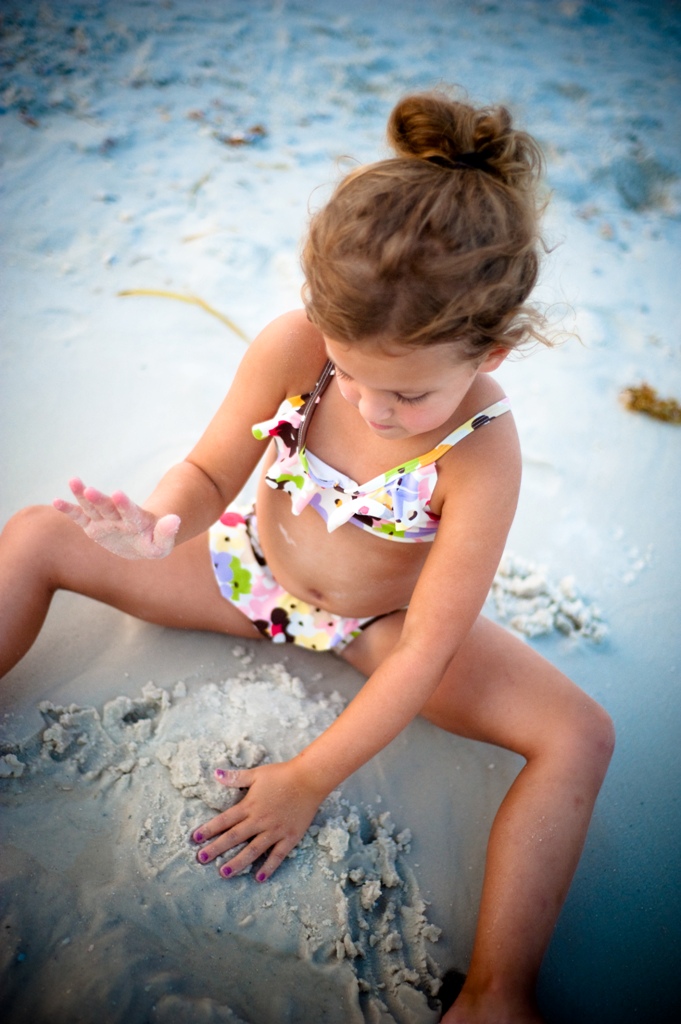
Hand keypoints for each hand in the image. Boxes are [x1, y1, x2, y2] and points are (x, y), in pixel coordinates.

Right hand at [53, 477, 180, 558]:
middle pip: (108, 507)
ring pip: (92, 506)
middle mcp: (118, 517)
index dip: (125, 504)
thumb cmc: (153, 541)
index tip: (118, 494)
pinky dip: (69, 510)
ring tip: (73, 481)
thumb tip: (176, 520)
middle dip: (99, 499)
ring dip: (82, 495)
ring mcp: (105, 520)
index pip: (130, 511)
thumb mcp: (162, 543)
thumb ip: (167, 532)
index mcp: (136, 520)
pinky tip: (56, 501)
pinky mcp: (93, 525)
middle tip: (90, 490)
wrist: (141, 541)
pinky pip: (80, 516)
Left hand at [192, 761, 324, 881]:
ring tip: (223, 873)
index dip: (209, 829)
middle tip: (201, 859)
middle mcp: (259, 821)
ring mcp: (275, 831)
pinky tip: (258, 878)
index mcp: (249, 806)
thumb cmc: (282, 774)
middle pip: (234, 837)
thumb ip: (235, 777)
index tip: (195, 839)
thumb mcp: (256, 774)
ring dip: (237, 862)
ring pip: (252, 850)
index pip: (224, 820)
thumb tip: (215, 773)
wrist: (309, 779)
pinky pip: (277, 856)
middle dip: (216, 849)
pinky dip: (268, 867)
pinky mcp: (289, 837)